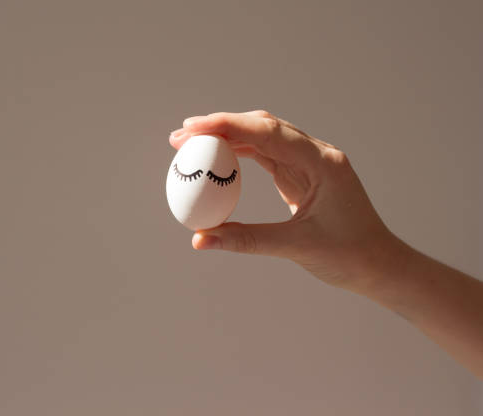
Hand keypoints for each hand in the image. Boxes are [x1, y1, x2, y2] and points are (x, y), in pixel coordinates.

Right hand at [169, 110, 398, 289]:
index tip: (192, 128)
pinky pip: (266, 155)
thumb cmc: (349, 255)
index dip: (226, 125)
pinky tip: (217, 159)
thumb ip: (246, 240)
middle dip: (220, 125)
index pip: (268, 131)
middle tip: (181, 135)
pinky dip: (239, 154)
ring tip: (190, 144)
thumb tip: (200, 239)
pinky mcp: (301, 174)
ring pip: (262, 136)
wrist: (379, 264)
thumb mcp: (296, 247)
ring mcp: (309, 162)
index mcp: (322, 163)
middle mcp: (316, 154)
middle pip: (262, 125)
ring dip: (227, 137)